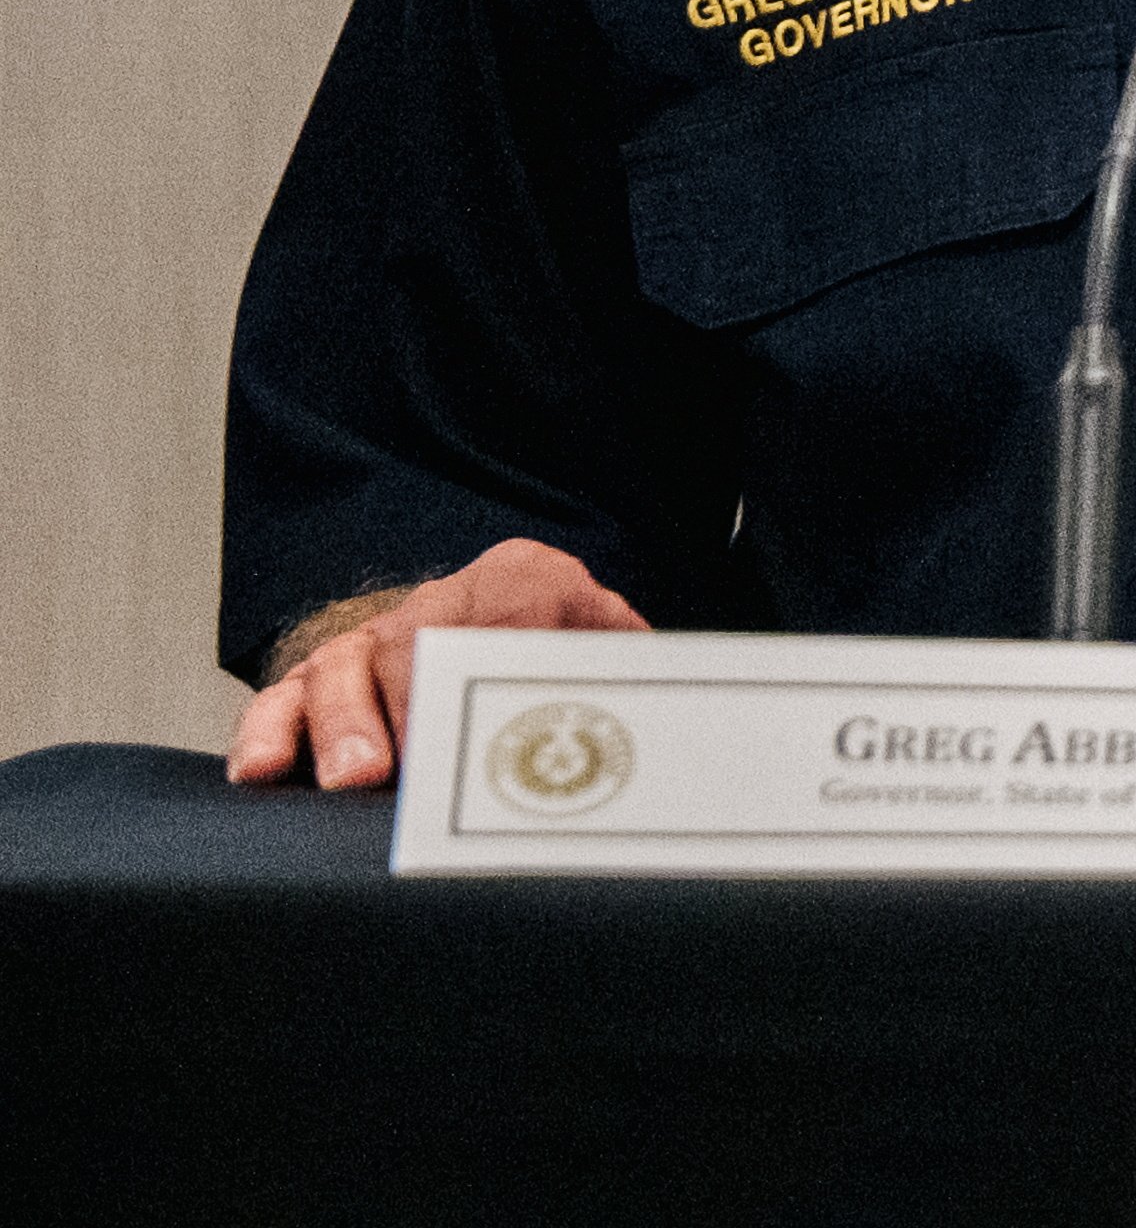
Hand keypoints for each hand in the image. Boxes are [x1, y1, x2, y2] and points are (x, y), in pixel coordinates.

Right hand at [225, 538, 647, 792]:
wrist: (524, 622)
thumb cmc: (571, 656)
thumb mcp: (614, 649)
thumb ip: (627, 673)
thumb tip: (652, 719)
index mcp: (527, 580)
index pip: (519, 604)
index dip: (507, 649)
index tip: (505, 701)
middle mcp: (438, 604)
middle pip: (415, 644)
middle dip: (411, 704)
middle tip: (410, 760)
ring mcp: (372, 642)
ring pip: (341, 669)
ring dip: (344, 726)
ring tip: (353, 778)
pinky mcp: (319, 682)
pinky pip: (282, 700)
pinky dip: (268, 732)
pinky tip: (261, 772)